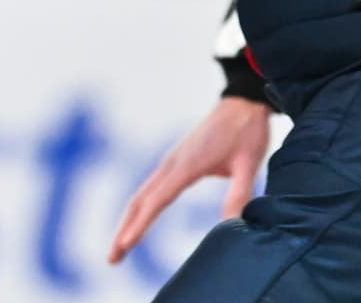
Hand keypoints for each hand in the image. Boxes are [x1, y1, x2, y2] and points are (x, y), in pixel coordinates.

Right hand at [108, 95, 272, 263]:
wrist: (242, 102)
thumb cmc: (247, 131)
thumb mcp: (248, 164)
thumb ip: (239, 194)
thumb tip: (232, 226)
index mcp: (186, 165)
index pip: (156, 201)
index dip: (140, 225)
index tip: (125, 245)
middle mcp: (172, 163)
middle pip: (139, 200)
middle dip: (124, 229)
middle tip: (111, 258)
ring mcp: (171, 161)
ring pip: (142, 194)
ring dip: (128, 219)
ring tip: (120, 245)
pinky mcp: (175, 161)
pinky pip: (151, 187)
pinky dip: (140, 207)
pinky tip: (139, 219)